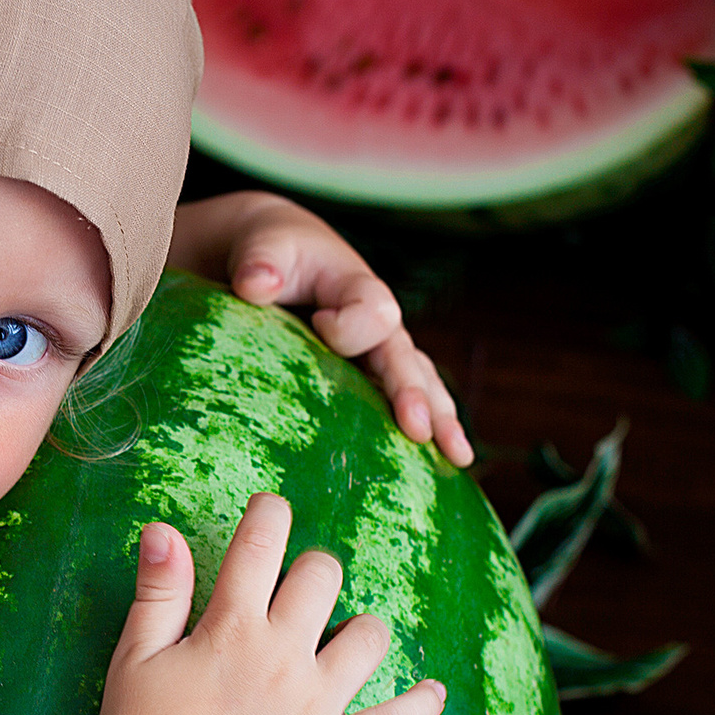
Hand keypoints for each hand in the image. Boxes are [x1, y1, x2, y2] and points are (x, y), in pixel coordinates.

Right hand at [89, 495, 445, 714]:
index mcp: (231, 627)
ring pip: (368, 637)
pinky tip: (432, 693)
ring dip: (359, 630)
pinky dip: (417, 708)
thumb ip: (158, 590)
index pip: (262, 543)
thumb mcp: (135, 655)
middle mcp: (282, 656)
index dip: (268, 514)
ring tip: (340, 641)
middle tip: (292, 593)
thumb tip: (163, 529)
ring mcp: (314, 706)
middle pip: (323, 576)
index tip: (267, 513)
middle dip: (311, 571)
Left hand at [170, 192, 473, 466]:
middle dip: (413, 395)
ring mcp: (380, 354)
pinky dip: (425, 432)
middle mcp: (381, 325)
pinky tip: (442, 468)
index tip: (318, 323)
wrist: (278, 259)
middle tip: (419, 430)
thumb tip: (257, 284)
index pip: (372, 313)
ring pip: (419, 385)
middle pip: (406, 359)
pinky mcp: (370, 377)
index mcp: (360, 289)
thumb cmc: (274, 252)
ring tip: (458, 458)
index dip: (349, 326)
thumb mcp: (266, 246)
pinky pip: (404, 403)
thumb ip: (262, 261)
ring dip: (439, 421)